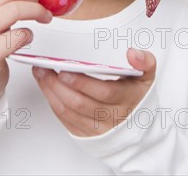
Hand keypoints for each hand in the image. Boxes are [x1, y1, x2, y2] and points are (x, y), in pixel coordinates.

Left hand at [32, 48, 155, 136]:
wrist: (138, 127)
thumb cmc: (137, 97)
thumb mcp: (147, 77)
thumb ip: (144, 62)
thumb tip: (133, 53)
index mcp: (125, 100)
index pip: (103, 92)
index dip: (83, 83)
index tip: (66, 70)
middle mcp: (110, 117)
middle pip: (81, 103)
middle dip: (58, 85)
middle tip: (45, 68)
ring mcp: (96, 128)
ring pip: (69, 111)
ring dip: (51, 92)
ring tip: (41, 73)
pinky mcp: (84, 133)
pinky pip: (65, 119)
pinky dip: (53, 102)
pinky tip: (46, 87)